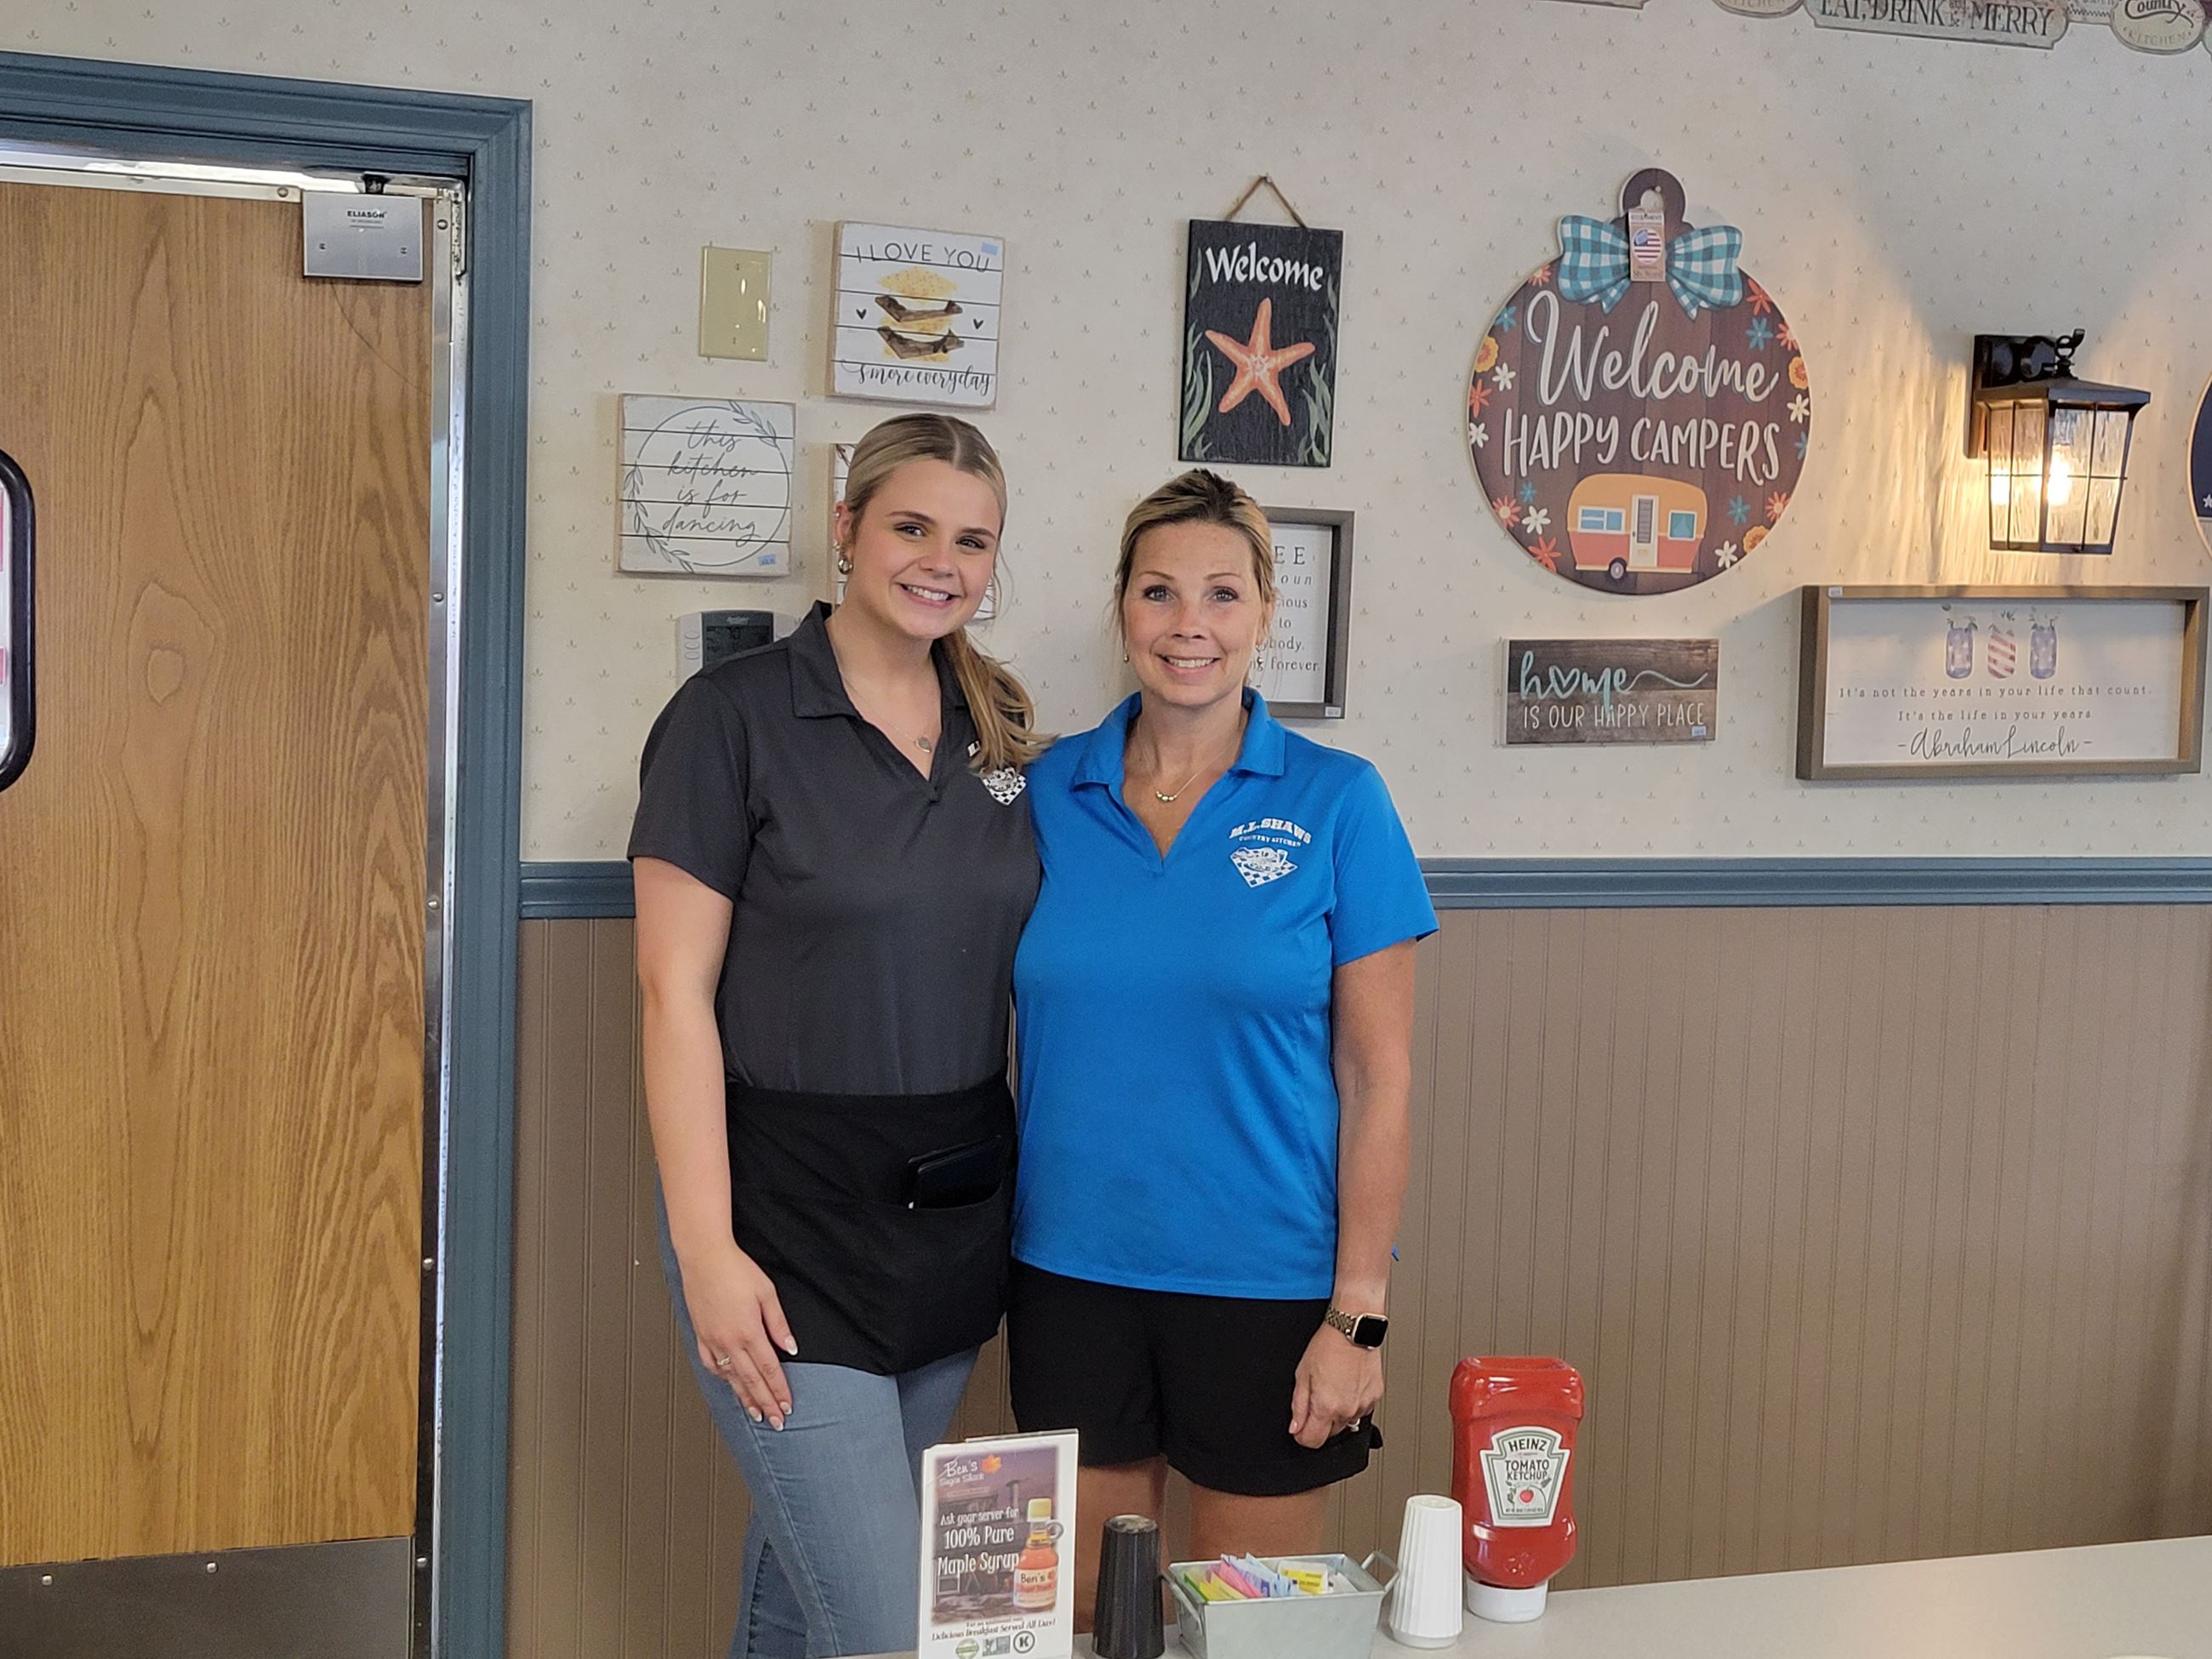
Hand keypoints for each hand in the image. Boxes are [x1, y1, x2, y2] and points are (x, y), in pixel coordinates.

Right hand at [679, 1238, 798, 1428]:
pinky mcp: (701, 1334)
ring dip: (744, 1398)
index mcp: (748, 1331)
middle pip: (751, 1381)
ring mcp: (712, 1340)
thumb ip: (779, 1324)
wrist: (704, 1257)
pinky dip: (722, 1378)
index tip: (787, 1406)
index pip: (769, 1370)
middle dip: (765, 1403)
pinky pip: (711, 1364)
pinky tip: (729, 1384)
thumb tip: (791, 1348)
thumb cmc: (735, 1270)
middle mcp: (729, 1341)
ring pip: (731, 1377)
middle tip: (776, 1421)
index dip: (779, 1391)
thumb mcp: (767, 1293)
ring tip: (755, 1413)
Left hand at [1289, 1323, 1382, 1448]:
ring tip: (1334, 1387)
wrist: (1353, 1331)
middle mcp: (1347, 1410)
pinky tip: (1347, 1385)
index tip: (1300, 1428)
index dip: (1302, 1436)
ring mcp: (1363, 1405)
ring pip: (1345, 1423)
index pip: (1312, 1441)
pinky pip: (1360, 1411)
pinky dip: (1352, 1403)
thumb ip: (1298, 1406)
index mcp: (1326, 1407)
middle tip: (1317, 1397)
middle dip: (1320, 1422)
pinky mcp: (1374, 1398)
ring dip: (1337, 1412)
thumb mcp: (1302, 1375)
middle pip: (1329, 1434)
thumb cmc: (1327, 1346)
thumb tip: (1296, 1427)